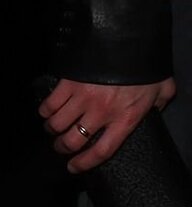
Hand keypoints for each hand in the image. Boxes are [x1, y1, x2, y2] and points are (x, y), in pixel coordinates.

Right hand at [41, 77, 175, 173]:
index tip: (74, 167)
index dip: (85, 163)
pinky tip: (46, 111)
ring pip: (56, 123)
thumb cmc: (147, 66)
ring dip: (51, 129)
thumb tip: (155, 110)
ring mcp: (83, 97)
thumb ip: (159, 104)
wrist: (127, 40)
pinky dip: (44, 110)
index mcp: (125, 119)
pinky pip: (49, 103)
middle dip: (62, 147)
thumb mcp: (162, 89)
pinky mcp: (68, 83)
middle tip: (60, 147)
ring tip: (52, 128)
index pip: (101, 150)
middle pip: (72, 140)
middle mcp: (101, 113)